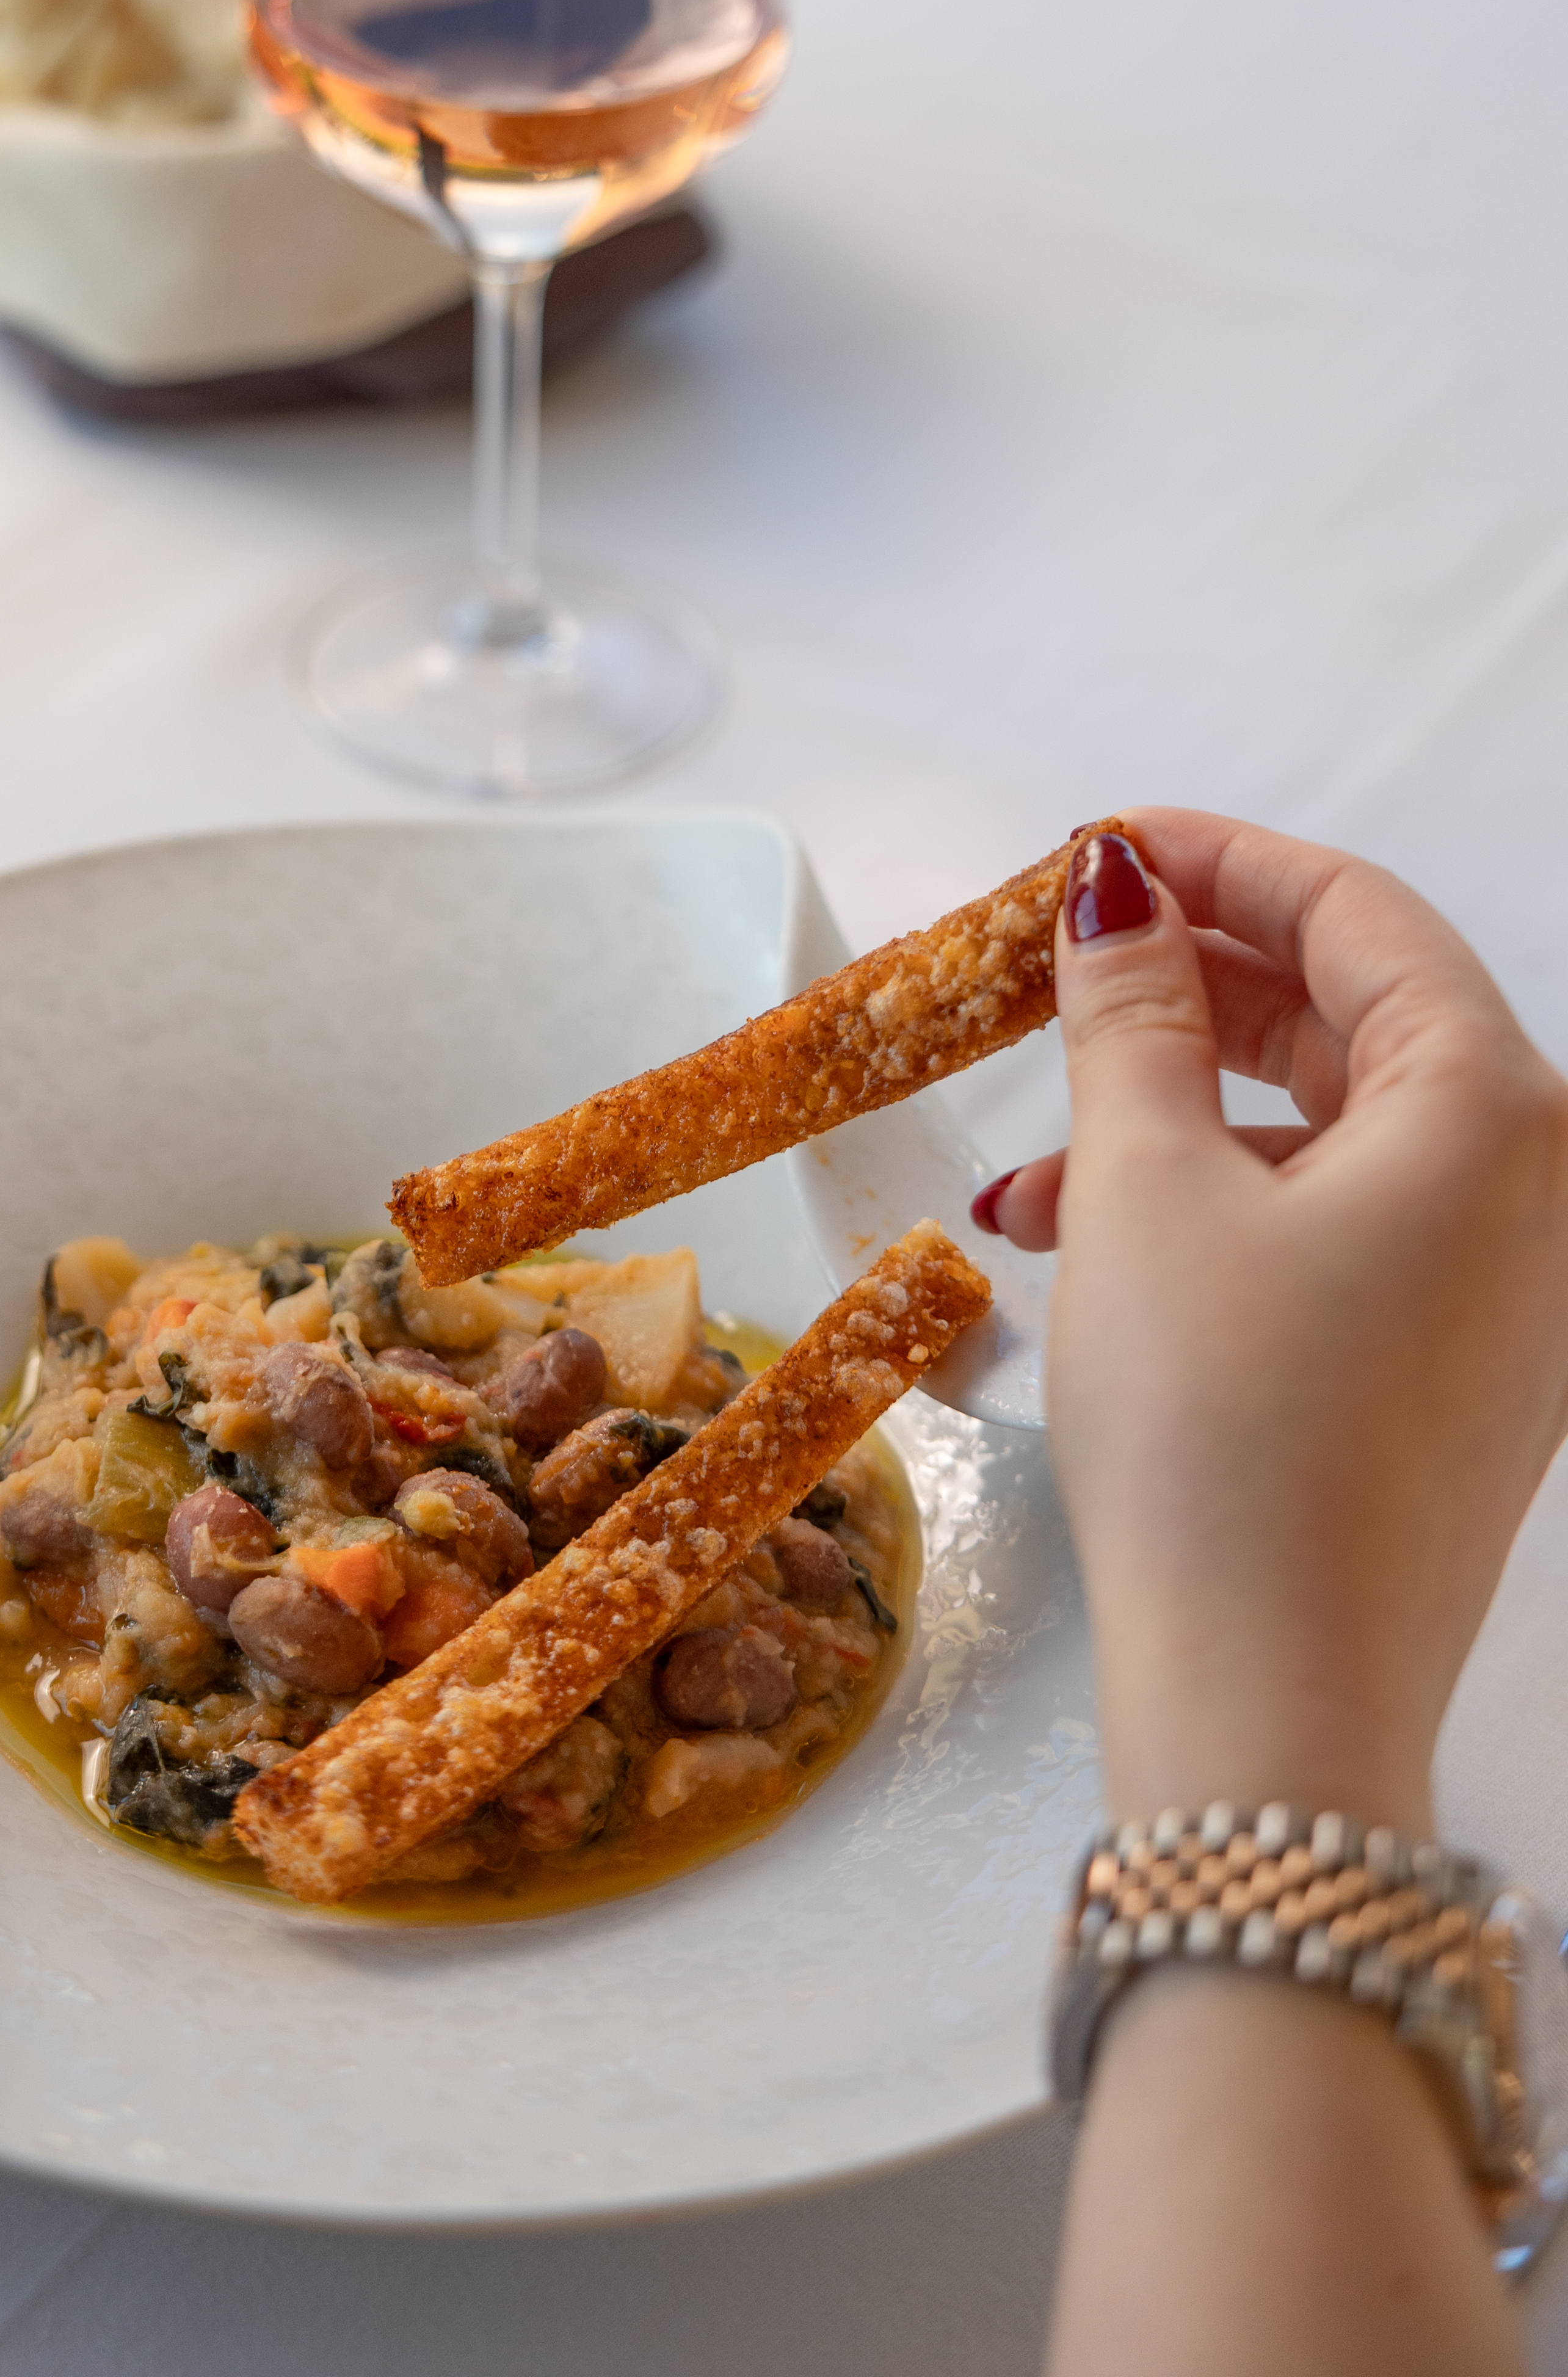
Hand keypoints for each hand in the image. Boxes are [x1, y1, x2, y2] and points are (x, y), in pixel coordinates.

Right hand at [978, 809, 1567, 1830]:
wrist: (1272, 1703)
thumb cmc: (1221, 1440)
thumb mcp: (1143, 1185)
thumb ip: (1131, 1012)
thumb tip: (1115, 892)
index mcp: (1499, 1114)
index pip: (1358, 915)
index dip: (1217, 861)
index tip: (1098, 847)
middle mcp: (1543, 1192)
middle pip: (1360, 1016)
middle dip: (1192, 987)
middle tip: (1052, 969)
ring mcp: (1515, 1293)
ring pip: (1340, 1131)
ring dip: (1185, 1112)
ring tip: (1033, 1155)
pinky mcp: (1464, 1373)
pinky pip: (1350, 1228)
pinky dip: (1228, 1206)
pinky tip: (1093, 1240)